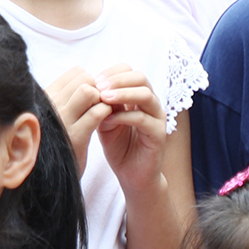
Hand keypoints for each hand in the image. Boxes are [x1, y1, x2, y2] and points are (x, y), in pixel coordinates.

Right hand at [47, 66, 109, 167]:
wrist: (51, 177)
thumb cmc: (58, 143)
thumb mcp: (56, 117)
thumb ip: (67, 99)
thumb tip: (88, 80)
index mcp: (45, 98)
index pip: (75, 73)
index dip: (91, 81)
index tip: (96, 95)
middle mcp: (50, 105)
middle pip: (83, 79)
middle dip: (100, 89)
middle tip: (105, 103)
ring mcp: (61, 120)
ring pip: (88, 91)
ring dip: (103, 99)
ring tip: (106, 111)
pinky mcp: (75, 136)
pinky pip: (96, 113)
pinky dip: (107, 113)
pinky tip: (108, 122)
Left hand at [88, 67, 167, 191]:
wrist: (132, 175)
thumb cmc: (118, 147)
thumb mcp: (105, 121)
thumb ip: (102, 105)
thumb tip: (89, 87)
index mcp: (138, 97)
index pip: (130, 72)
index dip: (111, 73)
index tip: (93, 79)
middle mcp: (151, 104)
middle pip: (140, 78)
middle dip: (117, 80)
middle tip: (98, 86)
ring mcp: (157, 118)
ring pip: (145, 95)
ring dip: (122, 93)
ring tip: (103, 97)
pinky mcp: (159, 134)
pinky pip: (144, 119)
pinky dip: (125, 116)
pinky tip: (109, 120)